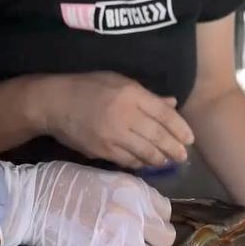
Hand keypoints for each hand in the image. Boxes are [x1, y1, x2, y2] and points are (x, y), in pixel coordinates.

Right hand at [0, 160, 176, 245]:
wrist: (32, 202)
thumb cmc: (64, 183)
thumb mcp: (105, 177)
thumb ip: (131, 194)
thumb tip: (146, 211)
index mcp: (134, 191)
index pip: (165, 210)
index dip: (154, 216)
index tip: (142, 219)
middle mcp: (133, 216)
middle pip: (165, 238)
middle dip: (151, 239)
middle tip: (134, 239)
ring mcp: (119, 241)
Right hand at [36, 72, 193, 168]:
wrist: (54, 103)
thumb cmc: (89, 87)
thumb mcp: (119, 81)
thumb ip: (147, 95)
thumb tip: (172, 104)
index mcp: (131, 94)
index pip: (164, 114)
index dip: (180, 129)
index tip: (190, 139)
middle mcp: (125, 115)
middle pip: (158, 136)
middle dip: (174, 148)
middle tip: (183, 157)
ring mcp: (113, 135)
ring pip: (145, 152)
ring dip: (160, 159)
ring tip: (167, 161)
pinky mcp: (102, 150)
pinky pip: (128, 160)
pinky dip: (140, 163)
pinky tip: (147, 164)